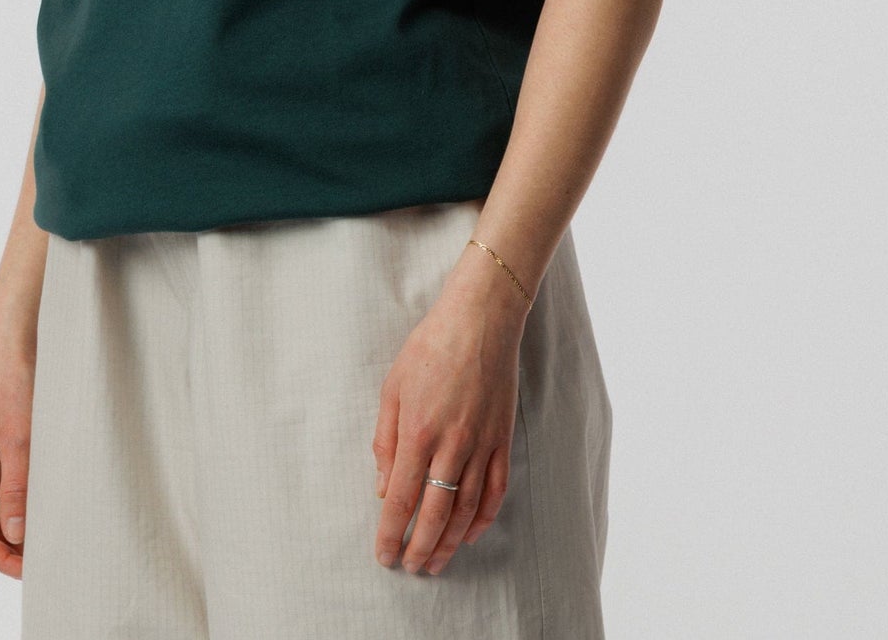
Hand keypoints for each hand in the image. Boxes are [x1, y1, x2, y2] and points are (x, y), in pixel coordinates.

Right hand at [0, 340, 35, 578]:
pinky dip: (20, 502)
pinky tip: (42, 504)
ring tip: (46, 536)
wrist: (12, 342)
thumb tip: (15, 534)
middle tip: (42, 559)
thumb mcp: (19, 439)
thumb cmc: (11, 383)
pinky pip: (4, 487)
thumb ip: (17, 488)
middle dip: (8, 547)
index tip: (27, 571)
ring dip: (14, 526)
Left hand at [370, 251, 528, 574]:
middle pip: (435, 514)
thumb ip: (386, 441)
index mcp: (418, 432)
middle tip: (410, 568)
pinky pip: (495, 491)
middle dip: (420, 548)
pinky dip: (483, 519)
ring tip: (436, 561)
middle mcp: (451, 445)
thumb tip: (384, 488)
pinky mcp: (503, 440)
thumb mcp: (392, 388)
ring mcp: (481, 445)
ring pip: (466, 510)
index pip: (401, 499)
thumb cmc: (429, 347)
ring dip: (449, 542)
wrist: (479, 320)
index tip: (384, 555)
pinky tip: (469, 534)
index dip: (391, 533)